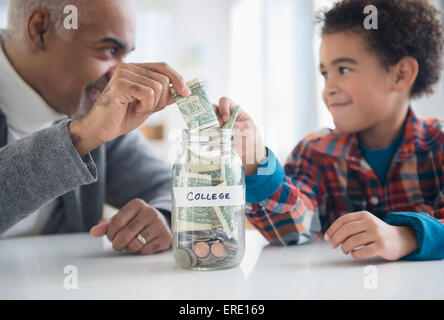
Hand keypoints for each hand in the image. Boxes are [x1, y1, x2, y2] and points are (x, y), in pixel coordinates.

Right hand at [70, 62, 190, 155]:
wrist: (102, 129)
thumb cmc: (123, 117)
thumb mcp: (150, 106)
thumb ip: (164, 96)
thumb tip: (184, 91)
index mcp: (136, 69)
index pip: (163, 67)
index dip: (178, 79)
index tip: (187, 94)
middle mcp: (129, 67)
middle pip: (163, 79)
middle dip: (162, 99)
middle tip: (147, 108)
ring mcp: (124, 74)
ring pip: (157, 87)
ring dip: (152, 105)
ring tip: (138, 109)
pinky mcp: (120, 84)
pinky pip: (148, 93)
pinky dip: (146, 106)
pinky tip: (134, 109)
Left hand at [90, 199, 171, 254]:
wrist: (161, 223)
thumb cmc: (138, 221)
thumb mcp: (123, 219)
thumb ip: (107, 225)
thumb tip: (94, 231)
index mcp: (138, 204)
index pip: (117, 221)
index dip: (110, 233)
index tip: (111, 236)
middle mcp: (150, 212)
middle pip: (125, 234)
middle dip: (117, 243)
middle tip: (118, 244)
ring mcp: (159, 225)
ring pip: (135, 244)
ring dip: (128, 248)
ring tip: (130, 244)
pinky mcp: (165, 238)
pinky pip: (145, 251)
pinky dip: (140, 251)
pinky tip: (142, 245)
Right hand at [213, 97, 265, 175]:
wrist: (250, 153)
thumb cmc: (251, 139)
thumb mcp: (247, 131)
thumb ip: (235, 127)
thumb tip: (222, 127)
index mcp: (234, 111)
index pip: (225, 102)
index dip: (223, 107)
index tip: (226, 118)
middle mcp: (224, 116)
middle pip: (212, 109)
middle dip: (213, 117)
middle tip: (219, 126)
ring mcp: (218, 126)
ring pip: (207, 121)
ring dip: (209, 126)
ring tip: (214, 134)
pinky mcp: (214, 135)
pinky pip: (206, 132)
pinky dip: (207, 135)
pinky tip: (210, 140)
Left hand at [324, 211, 417, 260]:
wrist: (400, 239)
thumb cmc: (376, 233)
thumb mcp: (365, 223)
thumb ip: (350, 226)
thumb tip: (330, 236)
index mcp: (364, 215)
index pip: (343, 220)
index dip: (332, 229)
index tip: (327, 237)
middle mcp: (370, 223)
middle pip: (346, 230)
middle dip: (335, 239)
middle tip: (332, 246)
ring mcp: (377, 234)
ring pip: (352, 241)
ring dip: (344, 248)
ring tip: (345, 250)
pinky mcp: (381, 246)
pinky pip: (361, 252)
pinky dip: (354, 254)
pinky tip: (354, 253)